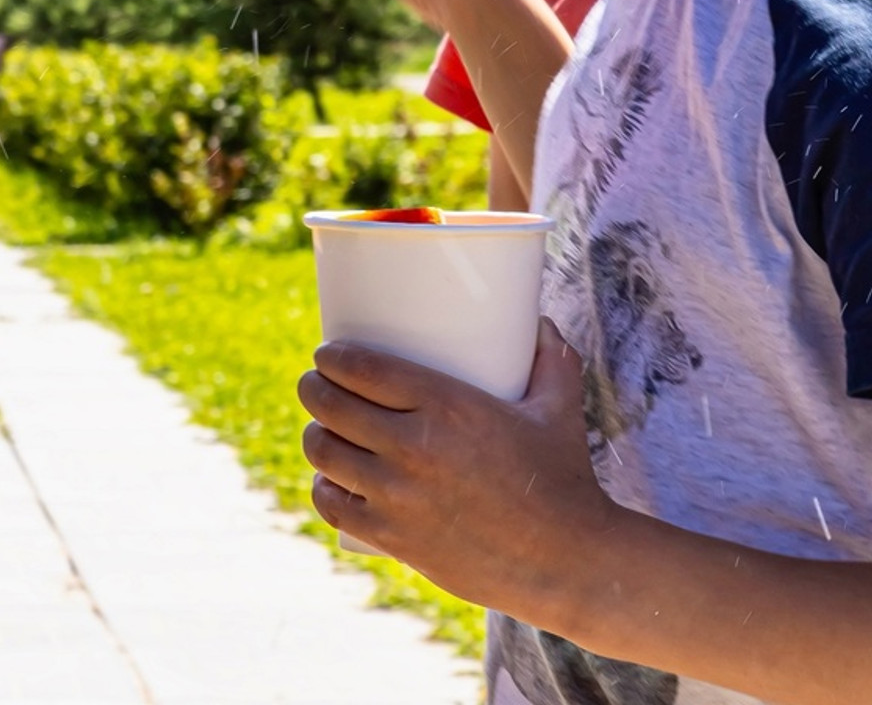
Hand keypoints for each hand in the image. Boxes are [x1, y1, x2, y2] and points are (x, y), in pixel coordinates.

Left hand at [298, 321, 615, 622]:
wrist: (570, 563)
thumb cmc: (563, 480)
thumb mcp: (559, 409)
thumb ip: (551, 359)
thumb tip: (542, 321)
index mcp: (445, 405)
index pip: (360, 366)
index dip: (331, 357)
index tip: (328, 355)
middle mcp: (413, 446)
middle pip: (329, 404)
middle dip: (313, 387)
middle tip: (317, 385)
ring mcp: (398, 495)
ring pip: (323, 451)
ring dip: (316, 435)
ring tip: (323, 429)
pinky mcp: (394, 538)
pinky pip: (332, 503)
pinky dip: (324, 488)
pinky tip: (329, 479)